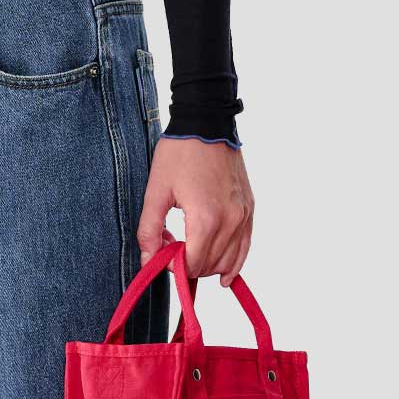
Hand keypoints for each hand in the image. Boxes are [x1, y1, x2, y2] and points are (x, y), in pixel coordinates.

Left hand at [138, 138, 252, 282]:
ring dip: (208, 265)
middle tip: (172, 246)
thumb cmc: (179, 154)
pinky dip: (233, 263)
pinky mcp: (249, 209)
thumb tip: (149, 261)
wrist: (206, 123)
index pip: (193, 264)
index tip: (162, 254)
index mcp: (206, 218)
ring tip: (191, 248)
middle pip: (210, 266)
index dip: (174, 266)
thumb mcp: (155, 191)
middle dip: (189, 264)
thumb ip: (149, 231)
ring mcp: (243, 215)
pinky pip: (245, 247)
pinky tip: (223, 274)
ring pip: (229, 261)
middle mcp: (231, 220)